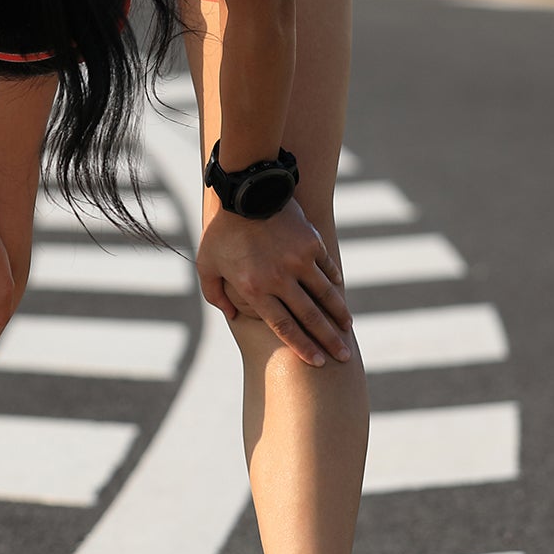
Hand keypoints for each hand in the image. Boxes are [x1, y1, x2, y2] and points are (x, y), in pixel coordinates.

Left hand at [197, 200, 353, 366]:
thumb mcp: (207, 265)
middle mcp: (280, 278)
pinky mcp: (311, 244)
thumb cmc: (222, 231)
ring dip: (338, 315)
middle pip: (310, 317)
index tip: (317, 362)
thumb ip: (215, 294)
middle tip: (342, 356)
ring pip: (325, 295)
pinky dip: (333, 284)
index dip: (302, 347)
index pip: (284, 327)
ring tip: (346, 329)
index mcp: (256, 289)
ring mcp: (299, 261)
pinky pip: (327, 269)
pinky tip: (338, 296)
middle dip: (328, 340)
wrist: (245, 191)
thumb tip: (232, 316)